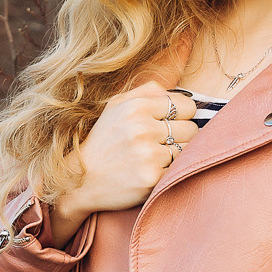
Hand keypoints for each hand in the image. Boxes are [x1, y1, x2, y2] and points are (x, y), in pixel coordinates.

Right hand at [44, 82, 198, 245]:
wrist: (81, 180)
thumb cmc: (103, 141)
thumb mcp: (116, 106)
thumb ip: (147, 91)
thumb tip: (177, 94)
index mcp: (136, 107)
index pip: (186, 106)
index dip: (182, 115)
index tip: (171, 124)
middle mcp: (142, 128)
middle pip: (191, 129)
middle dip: (180, 136)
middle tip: (161, 143)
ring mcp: (148, 155)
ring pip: (187, 150)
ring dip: (176, 155)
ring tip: (154, 157)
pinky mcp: (152, 178)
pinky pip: (178, 170)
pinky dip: (169, 172)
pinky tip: (151, 171)